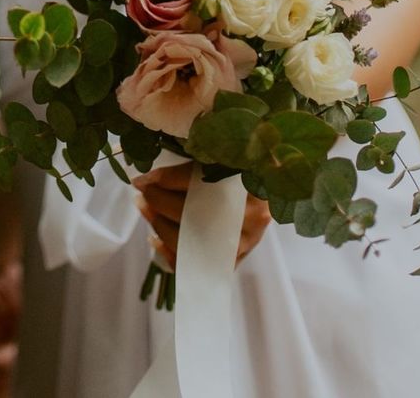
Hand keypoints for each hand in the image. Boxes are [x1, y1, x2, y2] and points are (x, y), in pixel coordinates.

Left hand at [132, 165, 270, 271]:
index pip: (198, 182)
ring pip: (190, 240)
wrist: (277, 184)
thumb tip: (151, 173)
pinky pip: (195, 264)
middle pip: (192, 212)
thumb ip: (198, 159)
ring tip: (144, 206)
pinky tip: (155, 239)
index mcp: (250, 181)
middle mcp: (252, 215)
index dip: (166, 179)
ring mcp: (244, 241)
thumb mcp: (227, 157)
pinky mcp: (235, 258)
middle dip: (158, 200)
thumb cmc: (244, 168)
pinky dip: (170, 253)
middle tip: (142, 189)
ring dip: (158, 224)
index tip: (142, 178)